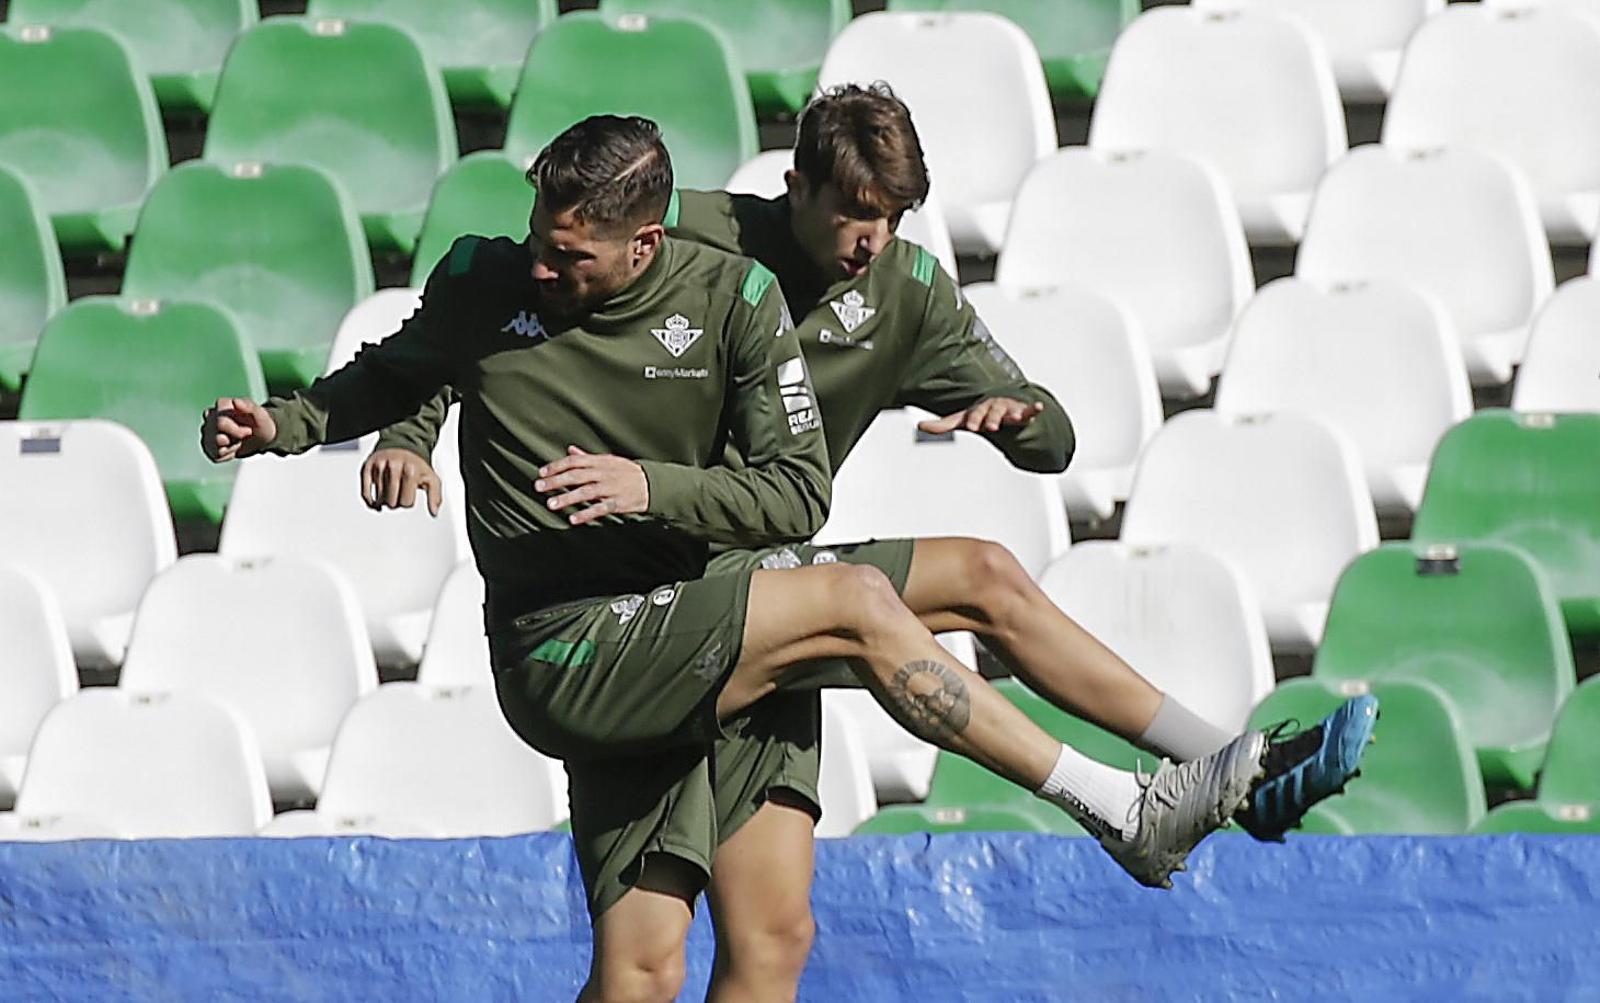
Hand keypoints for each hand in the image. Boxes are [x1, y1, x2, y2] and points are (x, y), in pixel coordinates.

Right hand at [201, 397, 276, 461]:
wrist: (261, 436)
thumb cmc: (260, 423)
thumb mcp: (262, 416)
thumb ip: (250, 407)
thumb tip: (236, 401)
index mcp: (223, 405)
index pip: (220, 422)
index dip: (236, 430)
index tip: (249, 430)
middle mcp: (211, 415)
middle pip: (217, 436)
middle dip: (235, 440)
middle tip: (247, 434)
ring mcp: (207, 430)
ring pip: (213, 446)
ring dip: (231, 448)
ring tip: (239, 441)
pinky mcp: (208, 444)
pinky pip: (214, 455)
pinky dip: (228, 455)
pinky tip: (234, 448)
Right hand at [361, 448, 441, 516]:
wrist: (401, 446)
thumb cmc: (416, 466)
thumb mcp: (431, 479)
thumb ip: (435, 496)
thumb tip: (434, 513)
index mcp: (410, 470)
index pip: (406, 502)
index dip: (407, 502)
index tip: (408, 495)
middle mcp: (393, 466)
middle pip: (391, 503)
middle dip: (396, 503)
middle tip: (398, 494)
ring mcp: (378, 466)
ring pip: (379, 500)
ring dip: (384, 501)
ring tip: (390, 493)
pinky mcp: (366, 468)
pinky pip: (365, 494)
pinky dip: (370, 502)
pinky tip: (375, 503)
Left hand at [535, 446, 648, 526]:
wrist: (652, 483)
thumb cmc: (627, 472)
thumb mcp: (608, 460)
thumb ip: (587, 457)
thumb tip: (570, 450)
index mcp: (600, 461)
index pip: (574, 462)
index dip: (557, 466)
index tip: (542, 472)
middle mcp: (604, 473)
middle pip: (576, 476)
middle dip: (556, 481)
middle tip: (539, 487)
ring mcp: (611, 488)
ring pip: (586, 492)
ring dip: (567, 498)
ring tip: (551, 504)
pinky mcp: (617, 503)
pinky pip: (600, 509)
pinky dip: (586, 514)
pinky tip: (573, 519)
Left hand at [918, 397, 1044, 434]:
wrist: (999, 407)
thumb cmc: (979, 415)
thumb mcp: (961, 421)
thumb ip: (942, 425)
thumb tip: (919, 426)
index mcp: (977, 410)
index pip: (974, 415)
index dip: (973, 420)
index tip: (972, 427)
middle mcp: (992, 407)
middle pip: (991, 412)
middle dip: (991, 418)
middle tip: (990, 426)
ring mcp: (1008, 409)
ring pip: (1009, 411)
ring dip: (1012, 415)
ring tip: (1016, 418)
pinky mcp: (1022, 412)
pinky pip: (1029, 410)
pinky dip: (1034, 409)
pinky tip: (1039, 407)